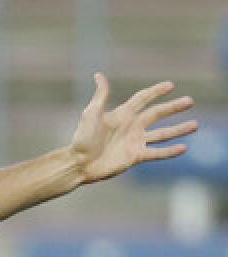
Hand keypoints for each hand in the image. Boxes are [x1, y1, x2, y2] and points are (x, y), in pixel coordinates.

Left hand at [70, 72, 196, 183]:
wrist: (79, 163)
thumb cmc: (82, 138)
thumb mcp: (91, 114)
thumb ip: (101, 95)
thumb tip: (99, 75)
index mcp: (122, 114)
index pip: (143, 99)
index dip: (156, 91)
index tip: (170, 85)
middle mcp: (131, 126)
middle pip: (157, 114)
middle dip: (173, 107)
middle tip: (190, 101)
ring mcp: (135, 142)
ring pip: (162, 134)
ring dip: (178, 129)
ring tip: (195, 124)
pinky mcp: (135, 156)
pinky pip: (157, 153)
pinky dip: (170, 151)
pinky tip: (183, 147)